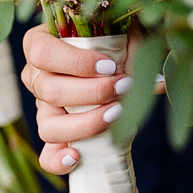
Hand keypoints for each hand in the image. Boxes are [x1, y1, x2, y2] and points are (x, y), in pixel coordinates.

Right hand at [20, 27, 137, 175]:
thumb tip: (156, 82)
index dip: (75, 62)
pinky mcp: (55, 135)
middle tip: (122, 87)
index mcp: (41, 43)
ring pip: (48, 125)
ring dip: (84, 123)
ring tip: (115, 114)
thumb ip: (135, 45)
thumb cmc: (115, 42)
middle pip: (48, 90)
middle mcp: (36, 76)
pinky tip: (77, 156)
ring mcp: (43, 108)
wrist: (115, 72)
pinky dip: (58, 160)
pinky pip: (46, 155)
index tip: (110, 66)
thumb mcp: (123, 32)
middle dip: (90, 92)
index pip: (42, 51)